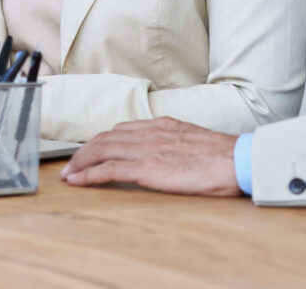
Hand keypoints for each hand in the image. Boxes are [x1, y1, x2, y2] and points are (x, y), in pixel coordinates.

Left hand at [60, 117, 241, 196]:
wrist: (237, 160)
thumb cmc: (223, 157)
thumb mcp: (194, 140)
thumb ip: (174, 142)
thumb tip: (165, 152)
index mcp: (162, 125)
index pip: (121, 130)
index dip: (101, 141)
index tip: (91, 151)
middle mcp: (150, 132)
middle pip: (105, 138)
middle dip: (84, 151)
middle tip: (71, 164)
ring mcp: (147, 149)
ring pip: (102, 150)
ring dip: (80, 162)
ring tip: (68, 174)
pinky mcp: (148, 167)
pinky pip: (109, 169)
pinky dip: (89, 174)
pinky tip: (78, 181)